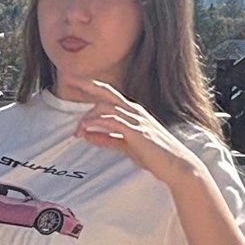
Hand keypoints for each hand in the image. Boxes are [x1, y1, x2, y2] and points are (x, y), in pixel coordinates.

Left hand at [76, 80, 198, 186]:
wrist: (176, 166)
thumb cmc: (155, 156)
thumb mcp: (127, 146)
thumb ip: (107, 139)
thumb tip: (87, 135)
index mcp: (133, 112)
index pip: (108, 95)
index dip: (91, 86)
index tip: (74, 81)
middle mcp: (134, 111)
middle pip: (106, 92)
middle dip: (86, 85)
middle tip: (68, 78)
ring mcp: (137, 120)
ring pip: (106, 108)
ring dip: (88, 117)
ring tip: (77, 130)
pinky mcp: (137, 131)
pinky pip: (113, 121)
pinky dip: (97, 123)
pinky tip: (86, 128)